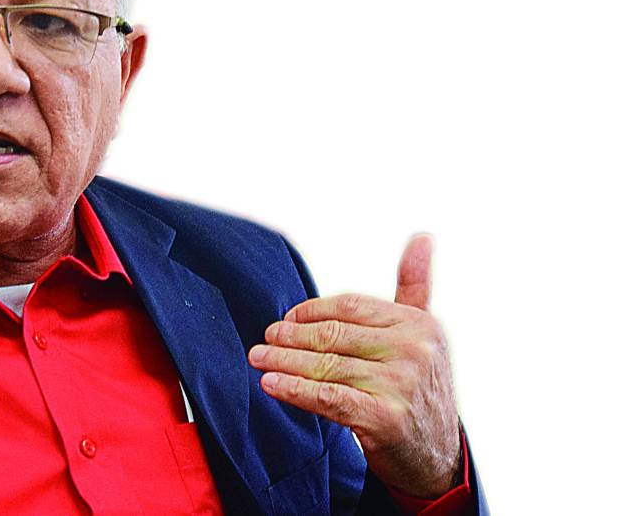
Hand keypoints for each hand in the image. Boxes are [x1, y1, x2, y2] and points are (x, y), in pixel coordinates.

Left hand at [248, 234, 460, 497]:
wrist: (436, 456)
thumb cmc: (418, 388)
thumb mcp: (424, 335)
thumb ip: (414, 286)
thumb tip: (421, 236)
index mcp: (420, 324)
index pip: (351, 306)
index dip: (312, 311)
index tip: (287, 318)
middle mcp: (414, 351)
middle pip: (334, 335)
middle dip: (292, 335)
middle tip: (265, 336)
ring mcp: (400, 385)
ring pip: (325, 365)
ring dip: (283, 360)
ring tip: (258, 357)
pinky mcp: (384, 418)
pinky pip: (327, 397)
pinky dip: (293, 389)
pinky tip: (270, 383)